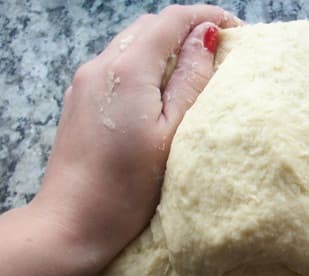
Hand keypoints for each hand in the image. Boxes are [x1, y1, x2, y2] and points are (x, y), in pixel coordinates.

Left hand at [31, 4, 239, 272]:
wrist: (72, 221)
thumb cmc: (127, 188)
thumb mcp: (171, 132)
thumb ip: (190, 79)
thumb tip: (205, 36)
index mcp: (126, 69)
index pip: (171, 20)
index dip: (206, 16)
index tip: (236, 29)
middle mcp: (100, 65)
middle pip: (150, 26)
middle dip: (187, 28)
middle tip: (221, 49)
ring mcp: (84, 82)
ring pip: (132, 43)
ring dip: (166, 45)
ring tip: (196, 68)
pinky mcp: (80, 99)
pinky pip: (117, 65)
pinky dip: (145, 63)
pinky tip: (161, 89)